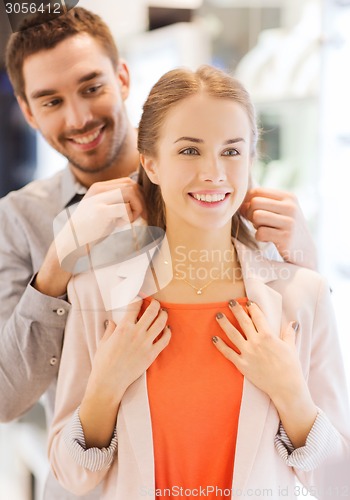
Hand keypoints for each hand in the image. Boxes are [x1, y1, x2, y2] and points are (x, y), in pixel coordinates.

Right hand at [54, 178, 145, 270]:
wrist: (71, 242)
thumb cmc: (90, 229)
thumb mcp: (103, 210)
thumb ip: (117, 202)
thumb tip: (140, 199)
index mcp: (100, 187)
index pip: (129, 182)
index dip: (139, 195)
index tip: (140, 211)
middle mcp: (99, 189)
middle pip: (132, 186)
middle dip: (141, 202)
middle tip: (140, 217)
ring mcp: (99, 199)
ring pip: (131, 193)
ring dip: (136, 208)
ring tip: (129, 220)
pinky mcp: (100, 211)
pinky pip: (125, 208)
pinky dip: (129, 217)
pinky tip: (121, 225)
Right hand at [86, 299, 169, 403]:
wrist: (109, 381)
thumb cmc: (103, 363)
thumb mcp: (103, 343)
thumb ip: (110, 330)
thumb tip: (112, 322)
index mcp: (123, 328)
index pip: (134, 306)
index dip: (138, 298)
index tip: (139, 296)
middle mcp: (136, 333)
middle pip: (151, 312)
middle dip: (155, 303)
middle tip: (155, 302)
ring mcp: (145, 343)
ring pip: (160, 323)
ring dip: (163, 315)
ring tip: (163, 312)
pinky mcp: (152, 354)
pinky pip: (165, 340)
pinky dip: (168, 332)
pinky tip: (167, 329)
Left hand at [213, 300, 317, 446]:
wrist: (286, 388)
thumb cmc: (291, 367)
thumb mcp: (291, 347)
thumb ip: (289, 333)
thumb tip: (292, 322)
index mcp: (268, 336)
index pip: (258, 317)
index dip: (252, 308)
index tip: (247, 301)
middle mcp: (256, 342)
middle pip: (244, 322)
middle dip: (236, 310)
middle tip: (230, 302)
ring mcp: (247, 353)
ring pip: (233, 335)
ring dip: (224, 324)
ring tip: (218, 315)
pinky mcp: (242, 365)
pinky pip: (228, 353)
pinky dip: (220, 345)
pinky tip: (214, 338)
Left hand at [240, 187, 317, 269]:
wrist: (304, 250)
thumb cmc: (285, 228)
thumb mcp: (280, 211)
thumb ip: (262, 203)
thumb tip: (240, 204)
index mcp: (288, 197)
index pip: (257, 191)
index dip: (247, 202)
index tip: (250, 212)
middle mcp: (291, 207)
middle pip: (255, 203)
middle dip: (250, 214)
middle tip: (256, 223)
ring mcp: (289, 222)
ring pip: (256, 216)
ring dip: (255, 225)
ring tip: (264, 229)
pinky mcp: (286, 237)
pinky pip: (260, 233)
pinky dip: (260, 237)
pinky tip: (268, 239)